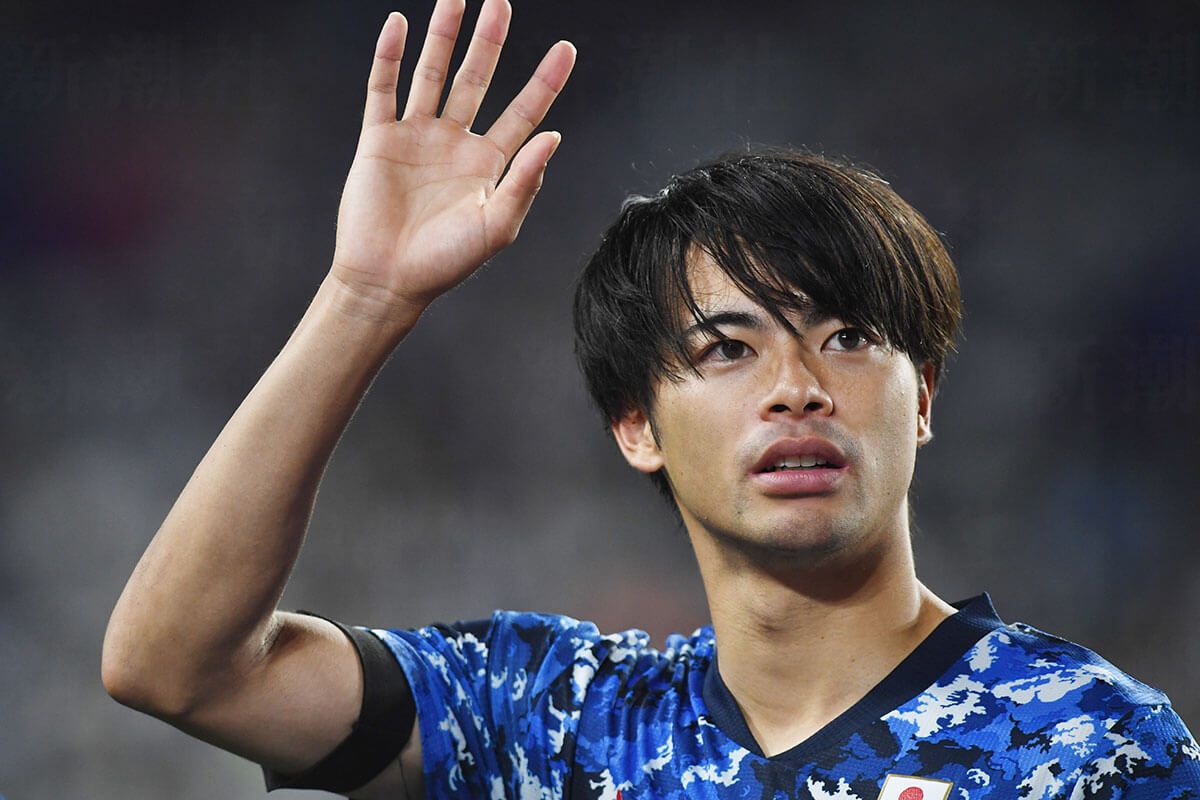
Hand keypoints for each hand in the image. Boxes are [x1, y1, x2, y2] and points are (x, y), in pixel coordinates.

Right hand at [331, 0, 575, 318]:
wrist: (389, 279)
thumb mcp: (498, 225)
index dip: (545, 81)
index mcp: (489, 164)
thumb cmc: (446, 262)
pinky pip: (383, 89)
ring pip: (432, 75)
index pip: (524, 112)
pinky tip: (399, 26)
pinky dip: (389, 57)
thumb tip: (554, 135)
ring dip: (443, 37)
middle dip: (490, 41)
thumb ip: (525, 180)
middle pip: (477, 80)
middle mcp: (455, 143)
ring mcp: (416, 137)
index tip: (566, 48)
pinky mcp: (379, 139)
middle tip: (501, 2)